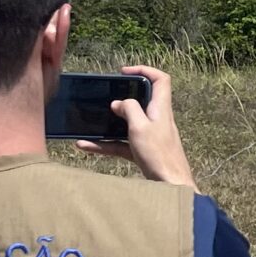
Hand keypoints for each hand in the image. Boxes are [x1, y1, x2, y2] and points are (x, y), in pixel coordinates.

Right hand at [85, 64, 196, 188]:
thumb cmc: (159, 155)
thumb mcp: (140, 127)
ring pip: (127, 124)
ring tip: (89, 122)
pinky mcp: (143, 151)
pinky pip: (121, 144)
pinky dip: (105, 144)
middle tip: (105, 96)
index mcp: (161, 108)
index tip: (124, 72)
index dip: (144, 70)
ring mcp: (150, 136)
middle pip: (141, 100)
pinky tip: (85, 146)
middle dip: (122, 96)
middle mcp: (157, 119)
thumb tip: (118, 103)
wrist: (170, 186)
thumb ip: (129, 110)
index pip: (160, 80)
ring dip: (108, 123)